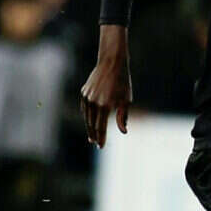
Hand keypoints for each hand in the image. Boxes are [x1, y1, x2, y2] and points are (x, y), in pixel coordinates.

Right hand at [80, 25, 131, 147]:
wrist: (111, 64)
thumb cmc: (123, 83)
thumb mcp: (126, 100)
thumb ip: (123, 117)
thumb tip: (123, 131)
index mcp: (105, 106)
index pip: (101, 127)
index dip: (101, 138)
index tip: (101, 146)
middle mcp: (94, 103)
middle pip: (92, 124)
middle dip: (94, 135)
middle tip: (96, 143)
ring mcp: (87, 97)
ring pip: (87, 117)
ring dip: (89, 127)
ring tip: (92, 136)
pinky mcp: (84, 93)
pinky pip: (84, 108)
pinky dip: (87, 117)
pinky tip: (90, 122)